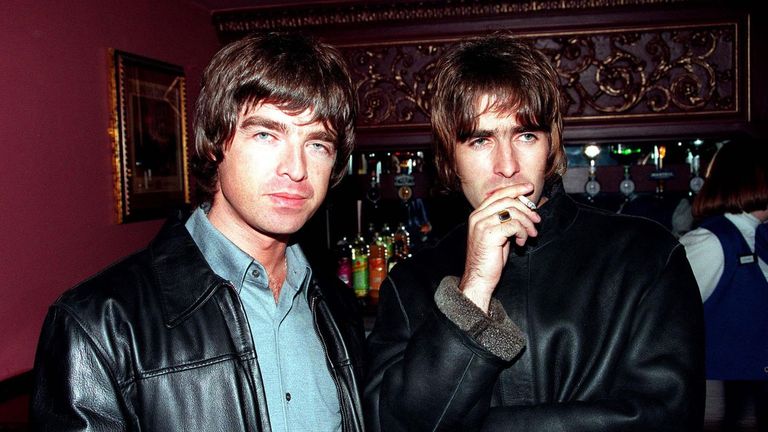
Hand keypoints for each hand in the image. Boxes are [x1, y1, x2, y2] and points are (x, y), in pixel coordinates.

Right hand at [460, 183, 540, 312]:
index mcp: (477, 214)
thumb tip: (524, 210)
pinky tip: (521, 242)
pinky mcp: (489, 233)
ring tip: (530, 235)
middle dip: (526, 209)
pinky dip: (522, 233)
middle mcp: (477, 216)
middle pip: (507, 201)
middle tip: (536, 221)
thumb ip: (506, 221)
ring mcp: (482, 224)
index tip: (529, 188)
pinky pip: (514, 225)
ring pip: (513, 212)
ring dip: (527, 223)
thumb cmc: (490, 258)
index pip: (498, 195)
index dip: (515, 189)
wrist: (479, 277)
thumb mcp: (498, 235)